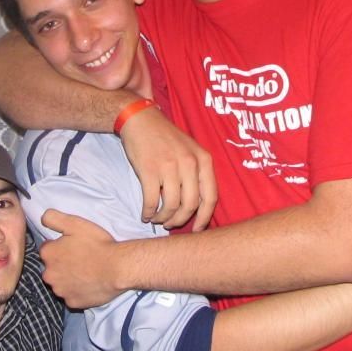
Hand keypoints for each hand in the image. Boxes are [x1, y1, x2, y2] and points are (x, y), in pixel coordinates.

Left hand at [39, 209, 122, 307]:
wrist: (118, 268)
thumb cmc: (97, 244)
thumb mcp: (75, 223)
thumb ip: (53, 218)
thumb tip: (42, 219)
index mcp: (48, 254)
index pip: (47, 249)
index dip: (60, 246)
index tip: (73, 246)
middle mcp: (49, 275)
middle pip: (52, 268)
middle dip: (62, 264)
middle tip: (81, 259)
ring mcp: (61, 291)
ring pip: (61, 284)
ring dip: (69, 279)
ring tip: (86, 272)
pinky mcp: (73, 303)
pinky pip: (72, 296)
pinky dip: (78, 291)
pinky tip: (89, 284)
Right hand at [118, 107, 216, 230]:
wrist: (141, 120)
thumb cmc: (166, 138)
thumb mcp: (191, 150)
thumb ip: (198, 174)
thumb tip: (197, 208)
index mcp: (203, 160)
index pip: (210, 197)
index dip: (204, 218)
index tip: (197, 230)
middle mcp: (190, 163)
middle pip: (191, 205)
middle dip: (180, 220)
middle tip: (171, 224)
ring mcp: (170, 166)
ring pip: (171, 205)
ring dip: (163, 218)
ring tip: (157, 219)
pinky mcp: (149, 170)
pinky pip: (151, 200)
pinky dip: (148, 212)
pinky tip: (146, 214)